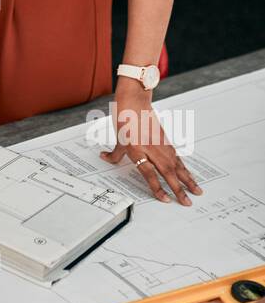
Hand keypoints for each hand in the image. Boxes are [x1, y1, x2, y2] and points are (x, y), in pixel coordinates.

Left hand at [100, 83, 202, 205]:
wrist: (135, 99)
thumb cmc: (125, 117)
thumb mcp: (117, 137)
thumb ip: (114, 152)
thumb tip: (105, 157)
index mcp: (137, 149)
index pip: (149, 173)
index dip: (157, 187)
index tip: (165, 199)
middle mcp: (151, 148)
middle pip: (168, 172)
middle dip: (179, 189)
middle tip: (187, 203)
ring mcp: (161, 145)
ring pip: (177, 166)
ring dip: (188, 180)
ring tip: (197, 192)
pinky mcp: (166, 141)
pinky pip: (177, 158)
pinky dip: (185, 168)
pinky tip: (190, 176)